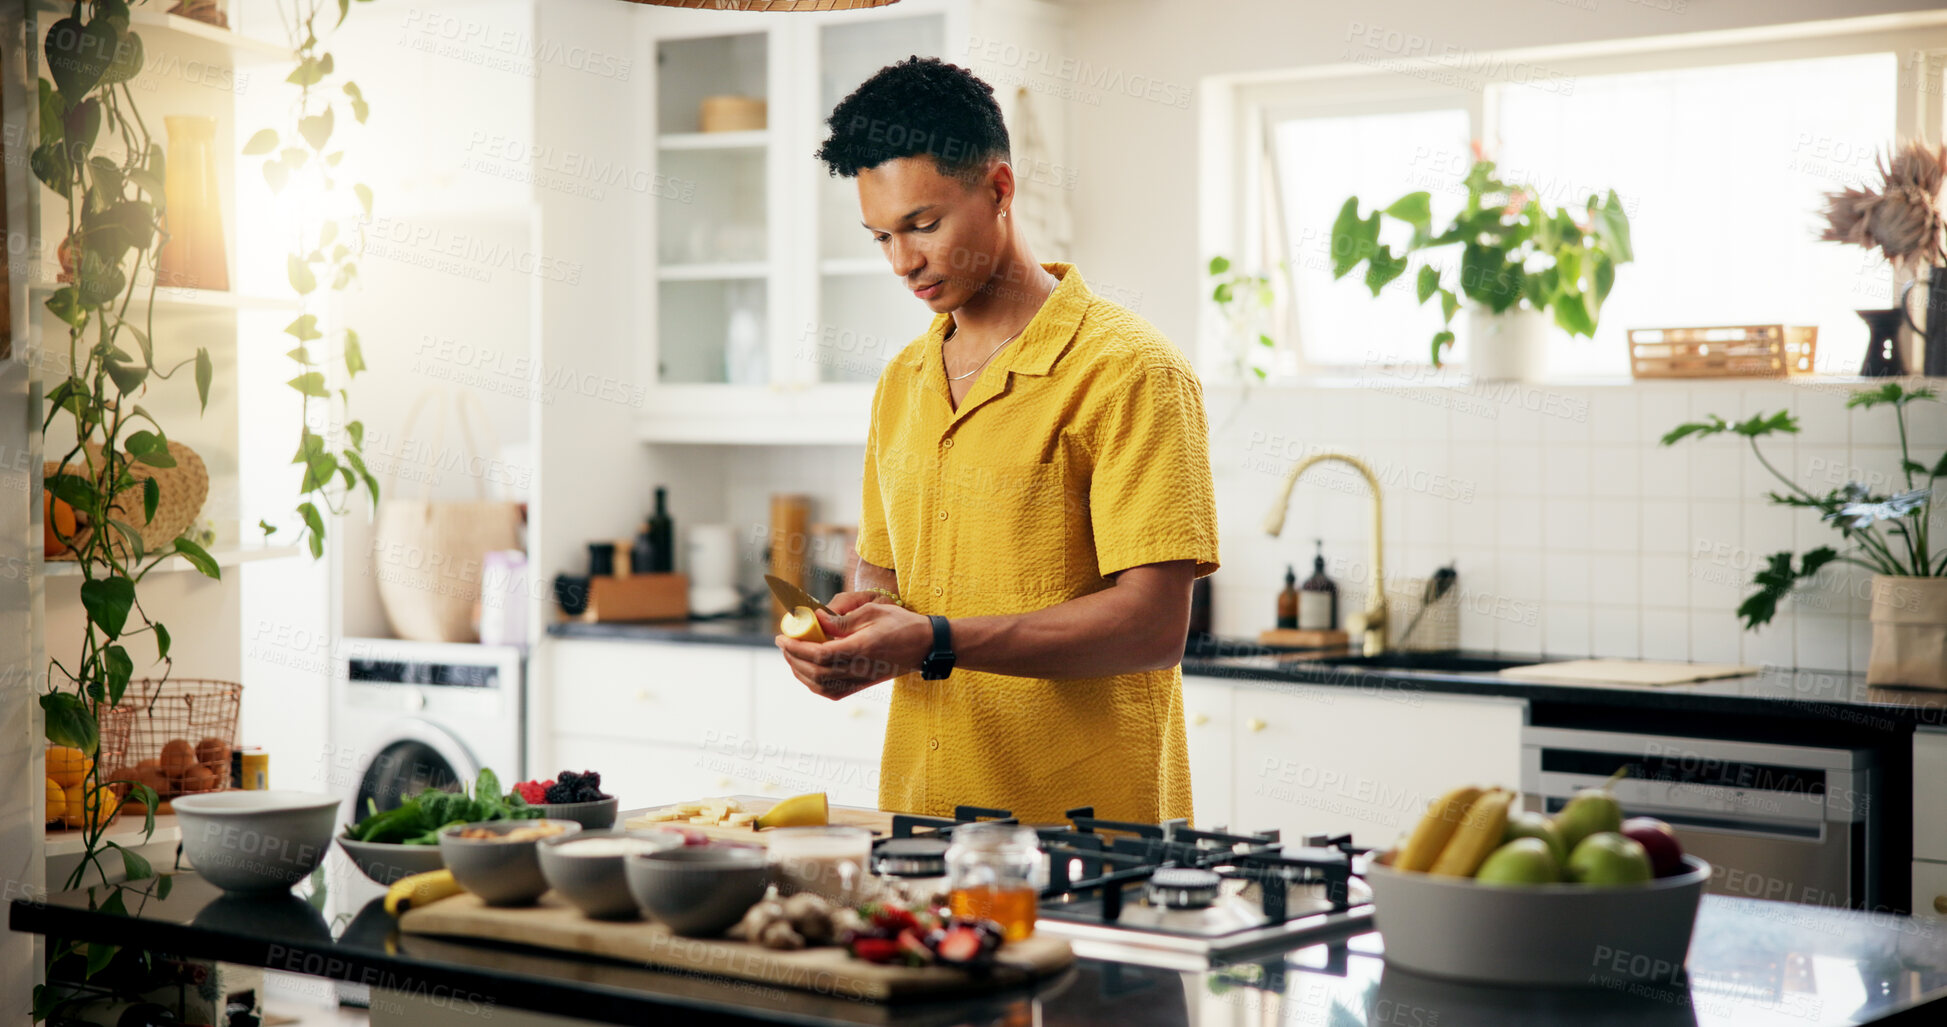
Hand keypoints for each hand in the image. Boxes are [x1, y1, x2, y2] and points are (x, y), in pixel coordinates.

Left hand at [775, 598, 931, 699]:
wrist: (925, 646)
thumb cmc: (901, 624)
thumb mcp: (872, 611)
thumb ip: (842, 618)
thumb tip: (816, 620)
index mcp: (861, 649)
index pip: (820, 654)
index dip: (796, 647)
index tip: (782, 637)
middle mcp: (859, 669)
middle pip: (815, 672)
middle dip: (793, 658)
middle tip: (784, 643)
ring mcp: (860, 681)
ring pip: (820, 686)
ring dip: (801, 672)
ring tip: (792, 655)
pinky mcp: (862, 685)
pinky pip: (831, 692)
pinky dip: (814, 684)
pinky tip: (808, 670)